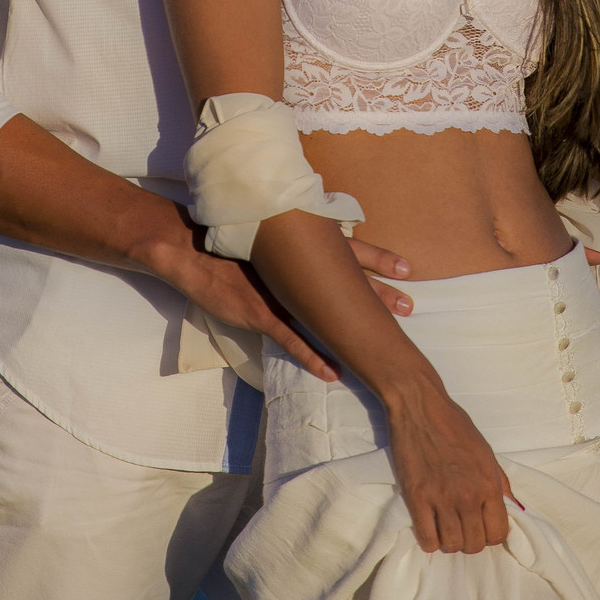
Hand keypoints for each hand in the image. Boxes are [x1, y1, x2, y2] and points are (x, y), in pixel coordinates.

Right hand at [155, 216, 412, 384]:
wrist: (189, 247)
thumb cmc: (225, 234)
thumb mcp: (264, 227)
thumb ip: (290, 233)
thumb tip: (312, 232)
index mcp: (300, 243)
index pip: (348, 248)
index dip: (378, 257)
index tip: (407, 267)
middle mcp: (297, 266)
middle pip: (348, 279)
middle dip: (380, 292)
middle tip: (410, 305)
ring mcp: (281, 292)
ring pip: (326, 312)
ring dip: (354, 328)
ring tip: (383, 345)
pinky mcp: (261, 314)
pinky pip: (292, 339)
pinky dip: (313, 356)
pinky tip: (333, 371)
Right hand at [385, 374, 521, 552]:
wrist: (419, 405)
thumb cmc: (453, 423)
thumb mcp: (485, 450)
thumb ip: (500, 481)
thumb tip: (513, 506)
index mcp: (489, 483)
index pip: (499, 533)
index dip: (490, 535)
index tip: (480, 526)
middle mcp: (469, 495)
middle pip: (475, 544)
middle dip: (469, 540)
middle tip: (459, 525)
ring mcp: (442, 498)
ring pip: (452, 545)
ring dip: (448, 541)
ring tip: (443, 526)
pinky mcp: (417, 498)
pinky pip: (427, 540)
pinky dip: (429, 540)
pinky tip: (428, 526)